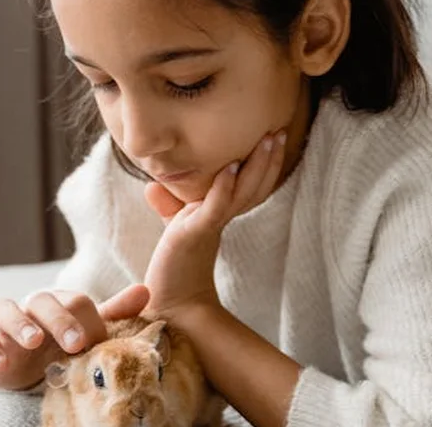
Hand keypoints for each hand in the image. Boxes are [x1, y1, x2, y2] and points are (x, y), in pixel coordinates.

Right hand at [0, 284, 148, 389]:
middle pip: (42, 300)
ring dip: (20, 324)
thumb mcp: (90, 330)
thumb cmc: (63, 343)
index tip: (90, 342)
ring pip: (5, 309)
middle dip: (58, 319)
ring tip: (32, 342)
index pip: (74, 301)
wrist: (30, 367)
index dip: (83, 319)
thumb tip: (145, 291)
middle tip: (73, 342)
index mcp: (61, 302)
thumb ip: (115, 312)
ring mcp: (7, 323)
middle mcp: (33, 307)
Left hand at [142, 131, 286, 320]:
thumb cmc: (175, 264)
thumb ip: (169, 206)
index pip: (251, 185)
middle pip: (255, 186)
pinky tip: (230, 167)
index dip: (266, 163)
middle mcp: (222, 217)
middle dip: (269, 159)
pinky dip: (223, 188)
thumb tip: (152, 186)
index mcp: (222, 212)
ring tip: (266, 141)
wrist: (170, 301)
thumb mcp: (174, 227)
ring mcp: (210, 224)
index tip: (275, 135)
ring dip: (255, 166)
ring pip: (241, 192)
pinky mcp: (195, 232)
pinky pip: (214, 208)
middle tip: (279, 132)